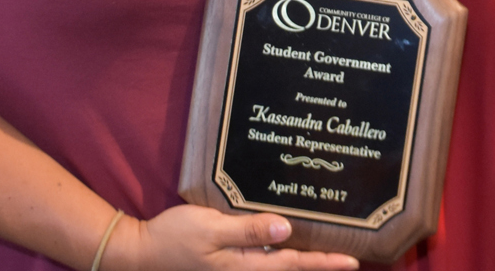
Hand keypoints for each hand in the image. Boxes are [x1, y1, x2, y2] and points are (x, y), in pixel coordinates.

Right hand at [111, 206, 358, 270]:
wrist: (141, 252)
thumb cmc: (174, 238)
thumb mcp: (211, 228)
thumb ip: (249, 230)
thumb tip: (286, 230)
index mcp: (246, 267)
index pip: (295, 265)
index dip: (325, 262)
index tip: (353, 261)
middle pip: (291, 268)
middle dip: (320, 262)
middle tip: (349, 254)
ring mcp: (236, 268)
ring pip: (279, 264)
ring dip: (301, 257)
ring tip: (327, 246)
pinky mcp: (228, 261)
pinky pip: (262, 259)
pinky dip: (280, 251)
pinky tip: (287, 237)